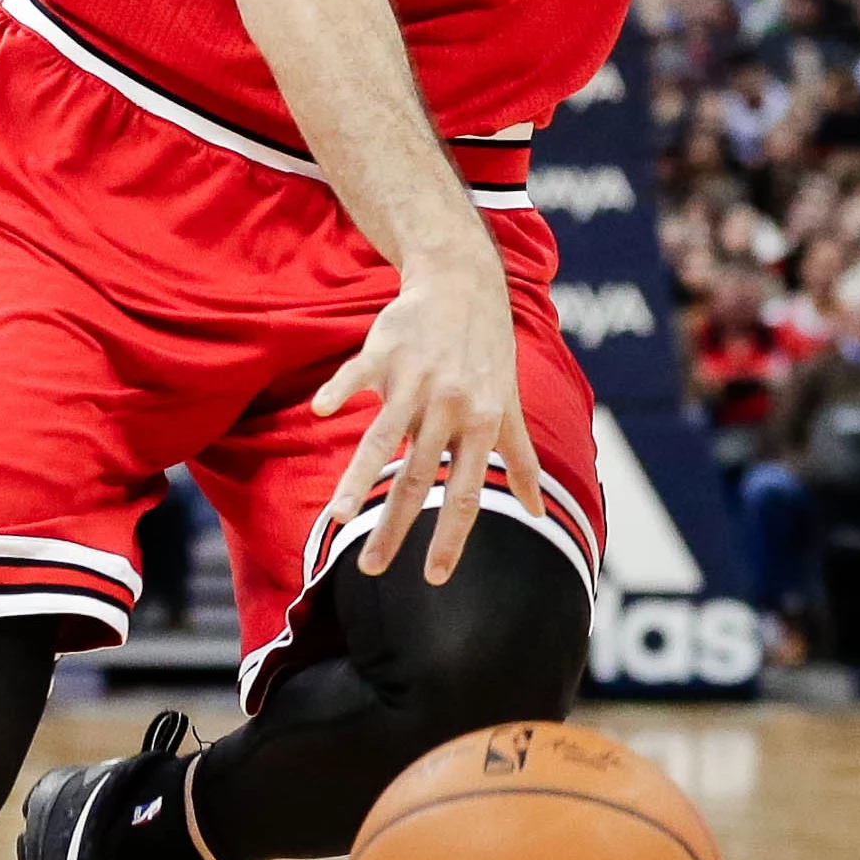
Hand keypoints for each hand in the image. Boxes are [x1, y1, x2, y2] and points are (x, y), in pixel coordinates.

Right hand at [315, 243, 543, 585]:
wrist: (463, 281)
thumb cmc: (487, 349)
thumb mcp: (510, 403)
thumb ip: (521, 459)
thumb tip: (539, 512)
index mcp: (480, 423)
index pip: (467, 492)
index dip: (451, 537)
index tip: (433, 578)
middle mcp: (448, 405)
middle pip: (418, 477)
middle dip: (394, 527)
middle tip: (370, 569)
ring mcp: (414, 378)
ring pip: (382, 437)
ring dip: (358, 480)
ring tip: (336, 519)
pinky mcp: (383, 351)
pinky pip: (357, 375)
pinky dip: (340, 391)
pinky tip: (320, 410)